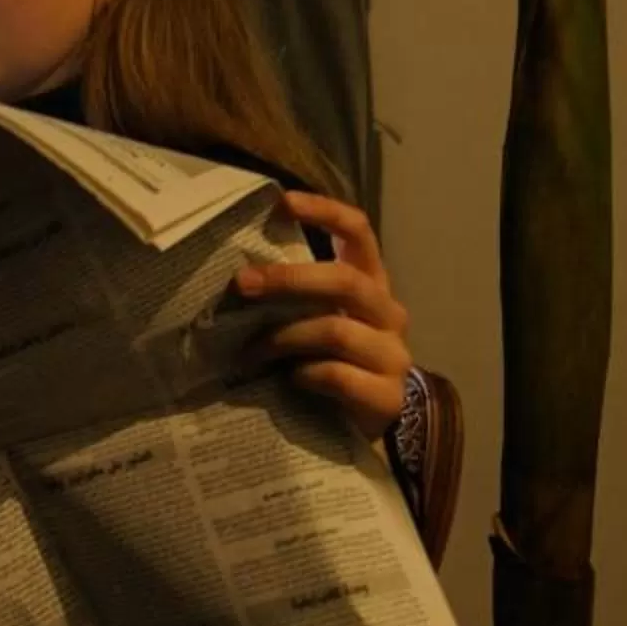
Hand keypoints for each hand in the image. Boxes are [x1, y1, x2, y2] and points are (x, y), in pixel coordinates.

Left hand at [238, 191, 413, 441]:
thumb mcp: (312, 318)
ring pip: (334, 331)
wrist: (365, 424)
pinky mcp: (387, 395)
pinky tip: (287, 379)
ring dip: (282, 338)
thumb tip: (233, 273)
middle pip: (345, 280)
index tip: (283, 201)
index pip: (360, 233)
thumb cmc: (328, 359)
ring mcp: (393, 355)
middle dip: (288, 279)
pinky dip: (302, 374)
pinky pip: (335, 375)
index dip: (326, 212)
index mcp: (370, 284)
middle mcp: (388, 313)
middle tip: (242, 283)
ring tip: (250, 351)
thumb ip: (292, 296)